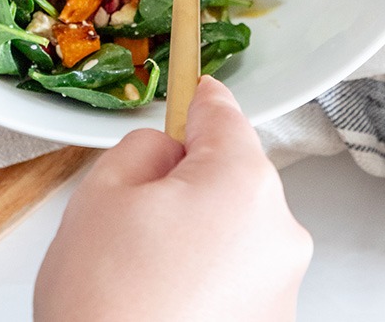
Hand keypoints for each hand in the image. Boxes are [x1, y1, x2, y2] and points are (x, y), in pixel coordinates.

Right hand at [34, 76, 311, 321]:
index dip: (193, 98)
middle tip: (133, 213)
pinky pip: (238, 273)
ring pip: (234, 225)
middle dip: (188, 178)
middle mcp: (279, 231)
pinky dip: (207, 275)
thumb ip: (142, 147)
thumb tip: (166, 152)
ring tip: (143, 270)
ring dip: (198, 230)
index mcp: (242, 182)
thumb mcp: (102, 193)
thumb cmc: (106, 303)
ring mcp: (282, 286)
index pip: (220, 112)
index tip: (191, 84)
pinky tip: (163, 300)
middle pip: (230, 172)